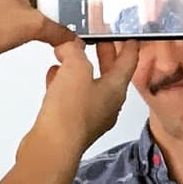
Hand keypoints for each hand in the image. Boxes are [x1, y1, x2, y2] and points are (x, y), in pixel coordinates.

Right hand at [33, 38, 138, 152]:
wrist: (53, 147)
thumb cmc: (70, 112)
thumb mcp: (75, 67)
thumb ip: (74, 50)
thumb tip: (69, 47)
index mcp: (116, 90)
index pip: (129, 61)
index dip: (129, 45)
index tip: (130, 36)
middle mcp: (107, 105)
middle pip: (110, 73)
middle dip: (104, 54)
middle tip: (99, 39)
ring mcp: (90, 116)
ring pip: (89, 85)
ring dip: (81, 69)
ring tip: (70, 54)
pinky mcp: (72, 124)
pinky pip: (71, 98)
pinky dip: (64, 84)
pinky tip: (53, 76)